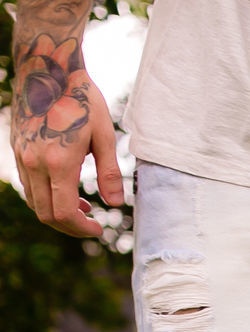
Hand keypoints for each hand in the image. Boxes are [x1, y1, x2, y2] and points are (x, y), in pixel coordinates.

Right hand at [10, 41, 123, 238]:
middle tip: (92, 225)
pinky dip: (46, 196)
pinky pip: (28, 185)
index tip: (99, 229)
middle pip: (45, 214)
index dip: (81, 229)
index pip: (63, 213)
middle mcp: (34, 162)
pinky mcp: (17, 149)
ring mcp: (21, 155)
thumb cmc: (82, 100)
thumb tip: (115, 204)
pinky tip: (66, 190)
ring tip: (83, 207)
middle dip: (70, 226)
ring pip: (34, 201)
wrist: (48, 69)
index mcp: (58, 162)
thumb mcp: (105, 136)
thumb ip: (109, 173)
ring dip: (57, 212)